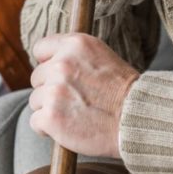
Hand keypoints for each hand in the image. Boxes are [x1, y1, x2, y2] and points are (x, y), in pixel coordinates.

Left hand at [28, 33, 138, 157]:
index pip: (40, 49)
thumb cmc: (124, 92)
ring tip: (75, 115)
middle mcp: (62, 64)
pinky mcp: (50, 116)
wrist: (137, 120)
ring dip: (50, 110)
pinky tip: (68, 128)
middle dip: (50, 90)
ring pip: (35, 101)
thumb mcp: (102, 57)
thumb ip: (74, 56)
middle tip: (74, 100)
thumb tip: (49, 62)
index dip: (48, 64)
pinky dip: (48, 129)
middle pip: (37, 77)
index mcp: (75, 44)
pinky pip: (35, 122)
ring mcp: (54, 90)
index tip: (57, 76)